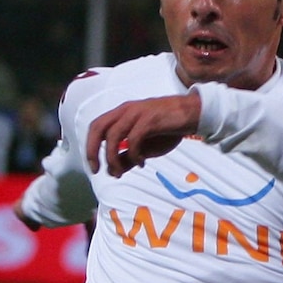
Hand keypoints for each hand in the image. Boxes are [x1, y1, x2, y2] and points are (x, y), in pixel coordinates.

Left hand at [84, 92, 202, 174]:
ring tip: (120, 172)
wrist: (193, 114)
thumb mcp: (145, 146)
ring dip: (113, 157)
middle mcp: (126, 110)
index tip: (94, 167)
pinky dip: (134, 154)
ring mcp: (137, 113)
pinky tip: (141, 163)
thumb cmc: (168, 129)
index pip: (96, 126)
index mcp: (122, 113)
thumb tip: (112, 171)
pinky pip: (133, 139)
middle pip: (98, 128)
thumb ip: (128, 156)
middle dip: (92, 151)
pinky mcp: (150, 120)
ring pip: (113, 136)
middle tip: (97, 170)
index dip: (90, 147)